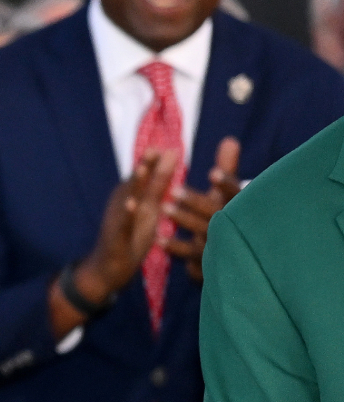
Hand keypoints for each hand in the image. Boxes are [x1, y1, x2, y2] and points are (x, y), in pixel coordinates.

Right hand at [81, 144, 181, 295]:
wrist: (108, 268)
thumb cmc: (132, 235)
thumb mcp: (149, 207)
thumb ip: (159, 183)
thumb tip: (171, 155)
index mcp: (135, 195)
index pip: (147, 175)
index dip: (156, 160)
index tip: (170, 146)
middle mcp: (124, 204)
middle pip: (136, 182)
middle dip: (145, 165)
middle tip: (155, 148)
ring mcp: (118, 219)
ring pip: (127, 198)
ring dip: (134, 184)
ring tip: (142, 169)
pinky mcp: (115, 236)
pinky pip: (121, 223)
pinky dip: (125, 213)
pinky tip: (130, 204)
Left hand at [161, 136, 240, 280]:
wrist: (239, 258)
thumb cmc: (230, 217)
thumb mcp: (229, 194)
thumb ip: (228, 168)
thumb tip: (229, 139)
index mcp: (242, 206)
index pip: (237, 193)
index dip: (226, 184)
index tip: (212, 173)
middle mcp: (235, 226)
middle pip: (217, 213)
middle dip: (196, 201)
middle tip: (173, 190)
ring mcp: (223, 245)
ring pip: (204, 233)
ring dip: (184, 221)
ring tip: (163, 209)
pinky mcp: (210, 262)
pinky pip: (192, 256)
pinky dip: (176, 248)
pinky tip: (158, 239)